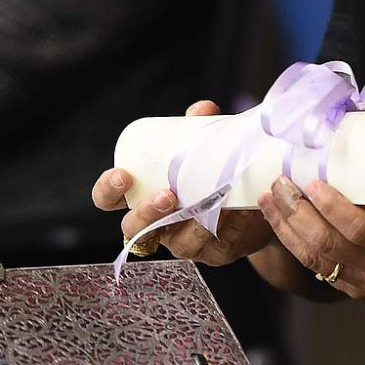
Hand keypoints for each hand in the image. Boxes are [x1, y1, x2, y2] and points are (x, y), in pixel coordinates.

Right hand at [89, 99, 273, 265]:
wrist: (257, 204)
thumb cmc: (216, 174)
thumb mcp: (204, 150)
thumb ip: (199, 130)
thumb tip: (202, 109)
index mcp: (144, 198)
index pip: (109, 200)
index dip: (107, 191)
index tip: (122, 176)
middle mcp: (157, 226)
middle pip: (134, 229)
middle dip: (146, 212)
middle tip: (167, 194)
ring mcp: (183, 243)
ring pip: (176, 242)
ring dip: (191, 221)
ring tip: (209, 200)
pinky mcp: (213, 254)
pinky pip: (214, 246)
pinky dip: (225, 225)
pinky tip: (234, 210)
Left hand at [259, 177, 364, 302]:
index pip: (362, 227)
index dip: (332, 206)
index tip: (313, 182)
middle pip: (329, 243)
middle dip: (296, 213)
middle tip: (280, 184)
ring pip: (317, 259)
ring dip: (287, 229)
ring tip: (271, 201)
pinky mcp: (359, 291)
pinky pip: (320, 271)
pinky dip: (297, 246)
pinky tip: (282, 226)